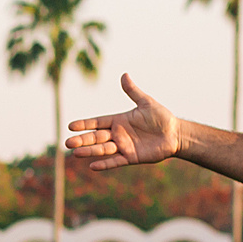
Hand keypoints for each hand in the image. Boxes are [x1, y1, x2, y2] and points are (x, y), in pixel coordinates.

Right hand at [66, 73, 182, 171]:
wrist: (175, 134)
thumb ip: (133, 91)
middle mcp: (118, 134)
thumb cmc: (161, 117)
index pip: (97, 123)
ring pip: (102, 150)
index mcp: (119, 120)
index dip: (84, 124)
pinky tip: (92, 166)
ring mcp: (123, 146)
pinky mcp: (131, 157)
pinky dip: (105, 164)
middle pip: (96, 137)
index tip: (71, 126)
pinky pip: (115, 161)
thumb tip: (124, 75)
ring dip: (89, 152)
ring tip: (75, 153)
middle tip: (67, 143)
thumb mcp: (146, 103)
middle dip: (82, 140)